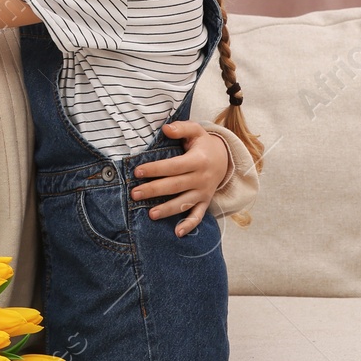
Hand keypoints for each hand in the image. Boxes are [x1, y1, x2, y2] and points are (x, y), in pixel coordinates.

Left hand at [131, 121, 229, 235]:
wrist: (225, 159)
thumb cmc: (203, 144)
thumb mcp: (196, 131)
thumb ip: (181, 128)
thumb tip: (165, 129)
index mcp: (198, 160)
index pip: (173, 166)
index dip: (155, 169)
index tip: (137, 172)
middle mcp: (201, 178)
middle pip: (175, 186)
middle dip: (154, 190)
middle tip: (134, 194)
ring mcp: (204, 192)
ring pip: (184, 203)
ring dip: (168, 210)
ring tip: (151, 214)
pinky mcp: (205, 202)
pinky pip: (198, 215)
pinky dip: (189, 225)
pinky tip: (177, 233)